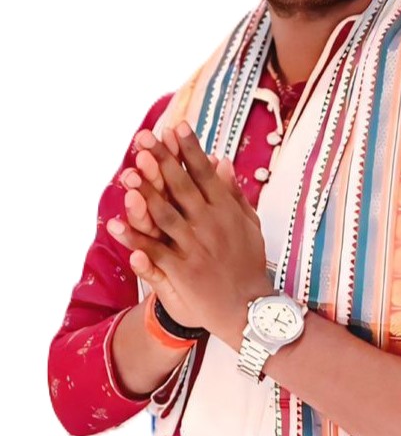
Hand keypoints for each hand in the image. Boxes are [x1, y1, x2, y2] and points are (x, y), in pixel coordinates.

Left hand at [107, 122, 272, 346]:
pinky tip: (116, 224)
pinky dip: (135, 238)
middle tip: (143, 138)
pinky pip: (154, 251)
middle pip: (182, 187)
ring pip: (165, 215)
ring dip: (145, 193)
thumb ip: (233, 193)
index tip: (177, 126)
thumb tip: (221, 161)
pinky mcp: (183, 271)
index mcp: (226, 210)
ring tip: (128, 172)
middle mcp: (210, 224)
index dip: (190, 149)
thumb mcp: (249, 224)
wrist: (249, 309)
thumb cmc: (249, 263)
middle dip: (161, 161)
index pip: (205, 173)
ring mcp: (196, 247)